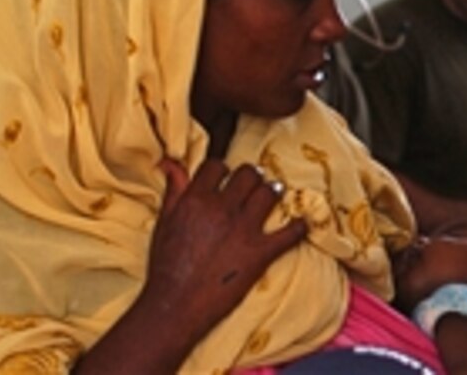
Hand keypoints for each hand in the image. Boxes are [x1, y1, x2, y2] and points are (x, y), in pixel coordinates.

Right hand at [74, 159, 307, 373]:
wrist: (175, 304)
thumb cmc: (166, 266)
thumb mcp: (165, 223)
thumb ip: (174, 190)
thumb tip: (172, 163)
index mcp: (197, 200)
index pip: (218, 166)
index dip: (223, 170)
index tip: (226, 177)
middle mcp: (223, 209)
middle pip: (249, 175)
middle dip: (252, 177)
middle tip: (254, 184)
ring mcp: (245, 229)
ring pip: (270, 193)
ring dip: (273, 192)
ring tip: (274, 195)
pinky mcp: (261, 252)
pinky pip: (291, 233)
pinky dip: (300, 227)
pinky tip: (302, 223)